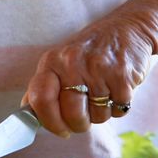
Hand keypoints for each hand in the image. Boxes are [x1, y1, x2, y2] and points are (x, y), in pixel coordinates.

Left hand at [23, 19, 157, 135]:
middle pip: (72, 115)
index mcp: (52, 61)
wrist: (129, 27)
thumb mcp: (63, 60)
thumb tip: (28, 116)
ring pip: (97, 116)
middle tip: (86, 114)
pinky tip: (118, 88)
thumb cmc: (92, 51)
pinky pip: (118, 111)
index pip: (40, 99)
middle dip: (80, 124)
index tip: (60, 130)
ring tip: (104, 91)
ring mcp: (98, 69)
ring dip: (102, 113)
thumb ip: (45, 87)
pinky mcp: (122, 76)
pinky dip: (119, 106)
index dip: (50, 122)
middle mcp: (72, 63)